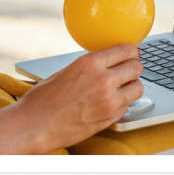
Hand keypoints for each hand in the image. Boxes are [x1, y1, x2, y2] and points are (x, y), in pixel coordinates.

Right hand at [14, 44, 143, 151]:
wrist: (35, 124)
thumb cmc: (45, 97)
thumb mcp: (69, 70)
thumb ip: (92, 65)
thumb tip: (109, 62)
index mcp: (91, 63)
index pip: (125, 50)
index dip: (131, 51)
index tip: (132, 54)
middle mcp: (103, 80)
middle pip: (136, 68)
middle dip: (133, 68)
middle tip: (129, 70)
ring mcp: (108, 101)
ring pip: (138, 88)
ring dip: (132, 86)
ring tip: (124, 87)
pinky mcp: (110, 119)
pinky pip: (128, 106)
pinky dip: (123, 103)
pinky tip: (112, 102)